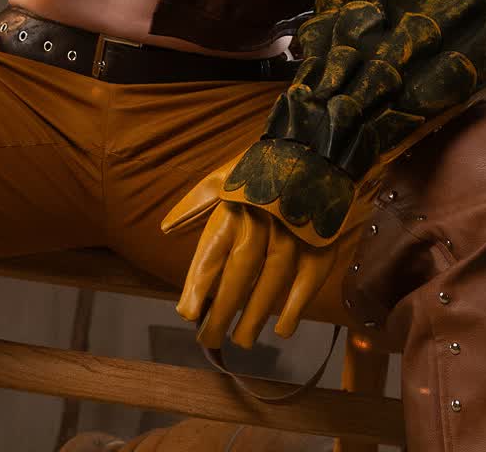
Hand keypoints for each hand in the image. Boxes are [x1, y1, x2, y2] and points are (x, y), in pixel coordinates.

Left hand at [160, 149, 372, 349]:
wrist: (314, 145)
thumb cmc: (260, 166)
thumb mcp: (222, 177)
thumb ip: (193, 204)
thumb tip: (165, 227)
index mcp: (234, 208)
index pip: (212, 253)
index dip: (199, 285)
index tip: (187, 314)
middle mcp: (261, 223)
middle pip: (239, 274)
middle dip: (223, 310)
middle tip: (209, 339)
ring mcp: (293, 233)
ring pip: (271, 281)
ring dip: (256, 314)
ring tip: (241, 340)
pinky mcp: (320, 240)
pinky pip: (307, 280)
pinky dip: (295, 306)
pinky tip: (282, 328)